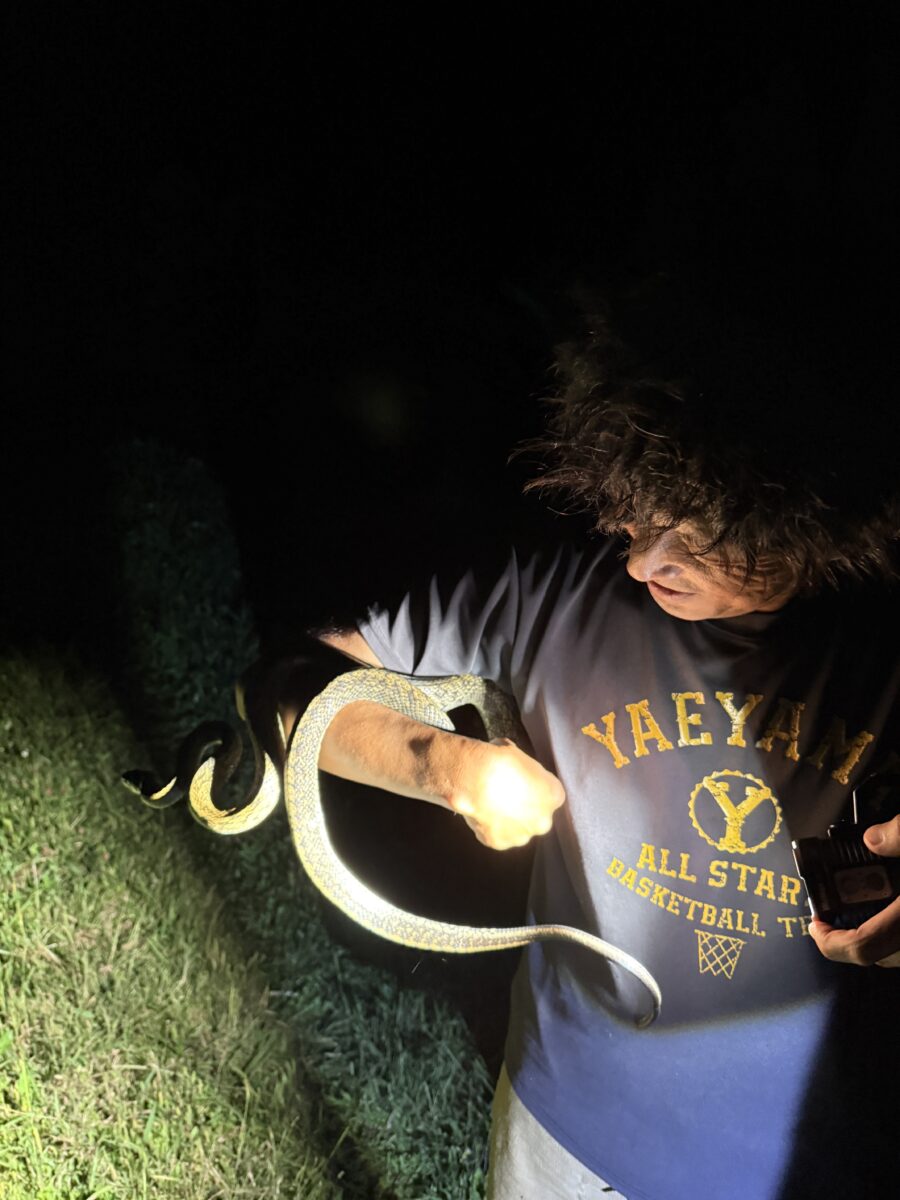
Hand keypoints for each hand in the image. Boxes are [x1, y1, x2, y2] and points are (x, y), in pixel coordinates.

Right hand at [448, 737, 565, 850]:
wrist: (475, 778)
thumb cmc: (498, 761)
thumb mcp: (517, 754)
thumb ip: (523, 769)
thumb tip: (513, 765)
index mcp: (554, 795)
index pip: (550, 795)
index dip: (535, 788)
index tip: (522, 783)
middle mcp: (542, 820)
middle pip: (537, 817)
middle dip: (524, 810)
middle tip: (506, 795)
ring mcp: (521, 835)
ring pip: (517, 830)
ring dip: (507, 821)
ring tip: (490, 804)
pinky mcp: (499, 843)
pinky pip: (496, 836)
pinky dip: (488, 827)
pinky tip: (479, 812)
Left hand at [808, 816, 899, 966]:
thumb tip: (871, 838)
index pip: (862, 947)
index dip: (830, 942)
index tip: (814, 924)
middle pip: (878, 955)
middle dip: (851, 937)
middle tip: (835, 913)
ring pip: (896, 954)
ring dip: (877, 934)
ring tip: (865, 906)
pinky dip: (896, 929)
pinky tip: (893, 900)